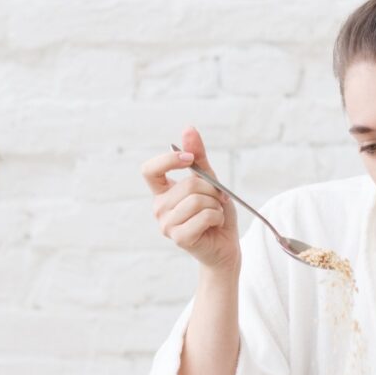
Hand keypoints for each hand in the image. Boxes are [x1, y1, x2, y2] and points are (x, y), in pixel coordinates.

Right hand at [141, 127, 239, 271]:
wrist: (225, 245)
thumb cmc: (215, 213)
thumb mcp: (210, 181)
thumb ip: (198, 158)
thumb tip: (188, 129)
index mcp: (162, 192)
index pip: (150, 170)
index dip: (169, 160)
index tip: (189, 158)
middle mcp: (159, 208)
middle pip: (187, 185)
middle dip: (211, 190)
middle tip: (217, 200)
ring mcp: (166, 225)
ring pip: (197, 201)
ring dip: (216, 205)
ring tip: (215, 214)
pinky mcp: (179, 238)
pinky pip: (204, 216)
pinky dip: (217, 217)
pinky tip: (214, 225)